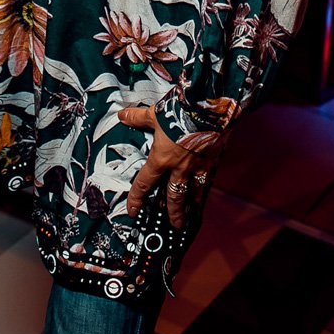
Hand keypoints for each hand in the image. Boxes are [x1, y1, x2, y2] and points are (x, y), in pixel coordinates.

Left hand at [118, 104, 215, 228]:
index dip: (136, 198)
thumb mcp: (154, 114)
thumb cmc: (177, 112)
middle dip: (173, 213)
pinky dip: (207, 183)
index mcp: (161, 159)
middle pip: (174, 196)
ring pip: (194, 190)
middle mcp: (179, 167)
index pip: (144, 183)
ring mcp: (197, 165)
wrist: (206, 108)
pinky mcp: (212, 159)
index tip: (133, 210)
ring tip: (192, 209)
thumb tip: (122, 116)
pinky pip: (208, 176)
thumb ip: (138, 118)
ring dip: (191, 201)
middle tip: (174, 225)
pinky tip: (208, 186)